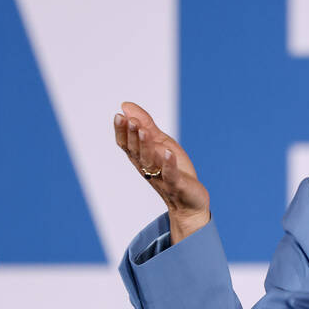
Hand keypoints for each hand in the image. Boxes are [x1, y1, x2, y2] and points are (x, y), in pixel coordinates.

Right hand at [114, 101, 210, 243]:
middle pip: (136, 152)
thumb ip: (146, 124)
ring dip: (146, 145)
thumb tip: (125, 105)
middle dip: (133, 136)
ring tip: (144, 130)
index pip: (126, 145)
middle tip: (130, 120)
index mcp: (141, 158)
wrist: (189, 202)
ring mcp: (161, 178)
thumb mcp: (160, 143)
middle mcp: (147, 168)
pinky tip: (167, 152)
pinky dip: (168, 164)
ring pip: (150, 161)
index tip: (119, 116)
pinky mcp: (177, 185)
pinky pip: (171, 175)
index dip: (122, 132)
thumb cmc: (174, 170)